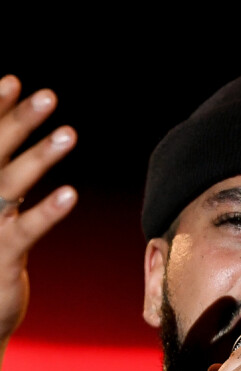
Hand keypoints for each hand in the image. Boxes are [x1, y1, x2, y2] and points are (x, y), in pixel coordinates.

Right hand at [0, 74, 76, 345]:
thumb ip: (6, 188)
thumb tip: (20, 162)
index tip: (13, 81)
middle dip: (19, 121)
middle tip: (48, 95)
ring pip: (9, 185)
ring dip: (39, 157)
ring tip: (70, 133)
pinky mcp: (2, 257)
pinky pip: (26, 230)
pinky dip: (47, 211)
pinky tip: (70, 193)